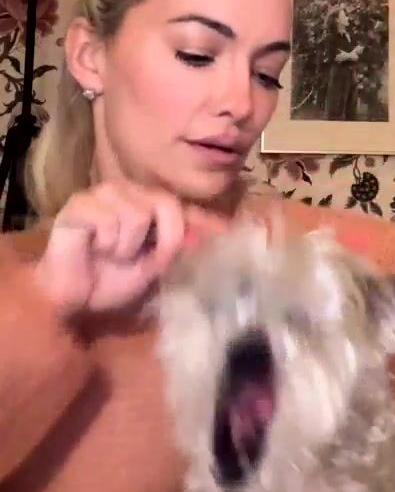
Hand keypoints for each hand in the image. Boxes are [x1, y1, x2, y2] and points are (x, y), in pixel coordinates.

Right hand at [34, 180, 223, 317]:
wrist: (72, 300)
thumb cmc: (111, 282)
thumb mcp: (155, 268)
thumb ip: (179, 248)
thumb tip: (213, 234)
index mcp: (148, 204)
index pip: (182, 205)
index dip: (204, 221)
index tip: (226, 234)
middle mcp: (128, 191)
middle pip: (166, 204)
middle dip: (162, 241)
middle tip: (139, 260)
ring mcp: (103, 194)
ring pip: (137, 213)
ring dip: (127, 246)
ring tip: (111, 254)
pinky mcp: (79, 204)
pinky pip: (109, 219)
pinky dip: (106, 242)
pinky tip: (95, 248)